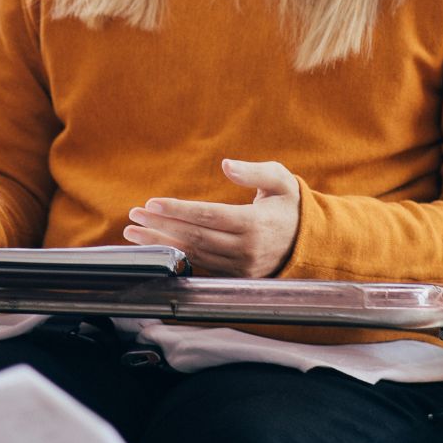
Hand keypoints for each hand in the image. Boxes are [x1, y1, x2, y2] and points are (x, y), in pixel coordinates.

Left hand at [122, 159, 300, 277]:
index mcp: (255, 224)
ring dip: (161, 244)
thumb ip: (255, 172)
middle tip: (132, 217)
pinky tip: (156, 247)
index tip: (151, 203)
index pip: (208, 216)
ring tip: (134, 234)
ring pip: (194, 255)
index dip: (177, 211)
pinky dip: (176, 256)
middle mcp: (246, 250)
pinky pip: (201, 266)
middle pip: (194, 238)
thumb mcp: (281, 180)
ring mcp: (240, 268)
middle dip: (160, 227)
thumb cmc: (290, 205)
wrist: (310, 242)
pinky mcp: (235, 277)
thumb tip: (226, 165)